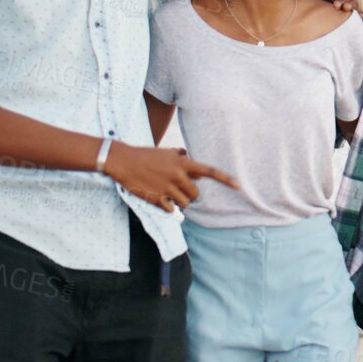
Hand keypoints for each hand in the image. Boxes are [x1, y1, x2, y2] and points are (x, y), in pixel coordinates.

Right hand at [103, 142, 238, 211]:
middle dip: (190, 194)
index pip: (209, 171)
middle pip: (196, 194)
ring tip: (168, 192)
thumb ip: (180, 157)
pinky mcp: (157, 198)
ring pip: (185, 204)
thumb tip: (190, 159)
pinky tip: (160, 198)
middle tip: (180, 189)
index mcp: (182, 163)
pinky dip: (168, 207)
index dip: (225, 178)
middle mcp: (177, 175)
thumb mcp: (165, 152)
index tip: (239, 185)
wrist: (124, 161)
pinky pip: (171, 209)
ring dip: (179, 201)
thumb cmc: (145, 155)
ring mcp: (167, 188)